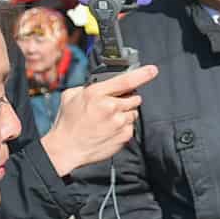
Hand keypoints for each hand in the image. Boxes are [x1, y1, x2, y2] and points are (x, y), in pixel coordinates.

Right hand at [40, 64, 158, 176]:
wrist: (67, 148)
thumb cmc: (68, 123)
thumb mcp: (71, 96)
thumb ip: (88, 86)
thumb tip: (103, 83)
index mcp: (96, 93)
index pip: (126, 81)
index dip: (143, 74)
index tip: (153, 70)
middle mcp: (110, 107)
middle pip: (134, 97)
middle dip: (127, 98)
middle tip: (113, 105)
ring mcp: (119, 122)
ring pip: (134, 112)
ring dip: (125, 113)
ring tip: (109, 119)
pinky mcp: (124, 136)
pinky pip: (131, 125)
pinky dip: (124, 126)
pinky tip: (110, 129)